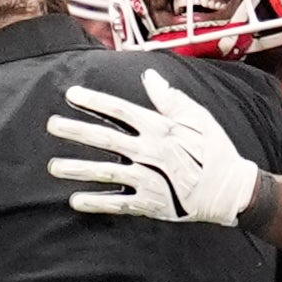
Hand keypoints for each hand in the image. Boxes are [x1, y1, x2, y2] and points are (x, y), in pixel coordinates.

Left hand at [47, 68, 262, 225]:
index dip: (94, 101)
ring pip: (106, 173)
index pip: (120, 110)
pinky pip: (118, 204)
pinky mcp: (151, 203)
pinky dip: (96, 203)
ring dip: (77, 169)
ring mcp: (148, 179)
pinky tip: (75, 200)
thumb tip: (149, 77)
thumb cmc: (214, 150)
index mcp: (159, 128)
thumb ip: (170, 98)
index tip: (71, 95)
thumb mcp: (198, 117)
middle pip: (105, 138)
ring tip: (54, 166)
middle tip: (52, 125)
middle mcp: (150, 151)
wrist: (230, 191)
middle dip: (76, 131)